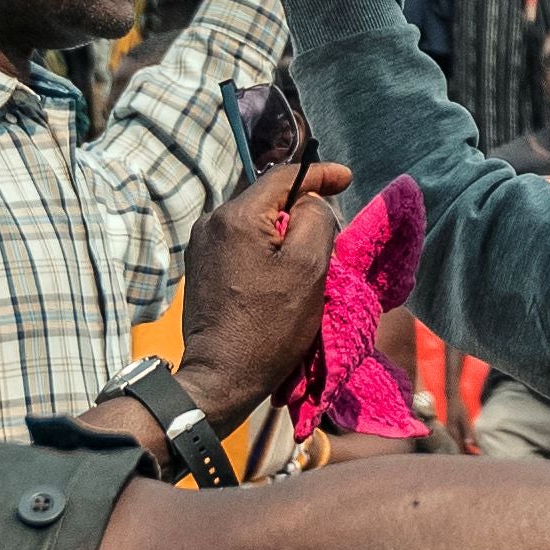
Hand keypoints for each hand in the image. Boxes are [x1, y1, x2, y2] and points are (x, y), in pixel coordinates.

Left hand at [174, 162, 354, 429]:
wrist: (221, 376)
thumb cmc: (270, 326)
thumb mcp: (307, 269)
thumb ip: (316, 221)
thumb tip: (311, 203)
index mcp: (238, 216)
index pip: (284, 176)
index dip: (320, 174)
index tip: (347, 178)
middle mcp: (213, 222)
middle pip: (268, 199)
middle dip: (302, 209)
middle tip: (331, 232)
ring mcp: (202, 245)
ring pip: (256, 222)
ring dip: (284, 233)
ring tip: (308, 260)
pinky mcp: (202, 268)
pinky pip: (242, 243)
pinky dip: (266, 250)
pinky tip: (280, 275)